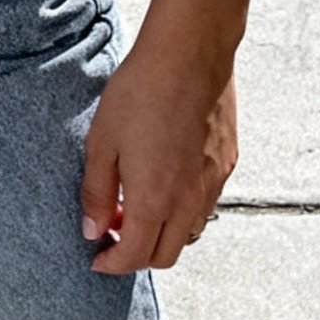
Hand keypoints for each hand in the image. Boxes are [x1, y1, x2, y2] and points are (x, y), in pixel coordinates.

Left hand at [80, 35, 236, 273]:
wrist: (189, 54)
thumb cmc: (139, 93)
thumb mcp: (101, 144)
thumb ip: (97, 195)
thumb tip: (93, 231)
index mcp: (154, 201)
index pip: (135, 257)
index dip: (112, 264)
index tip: (97, 258)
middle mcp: (189, 201)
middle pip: (166, 256)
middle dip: (136, 255)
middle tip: (113, 232)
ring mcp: (213, 183)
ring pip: (189, 232)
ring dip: (161, 233)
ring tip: (136, 205)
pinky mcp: (226, 162)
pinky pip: (205, 203)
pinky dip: (182, 209)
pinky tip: (164, 180)